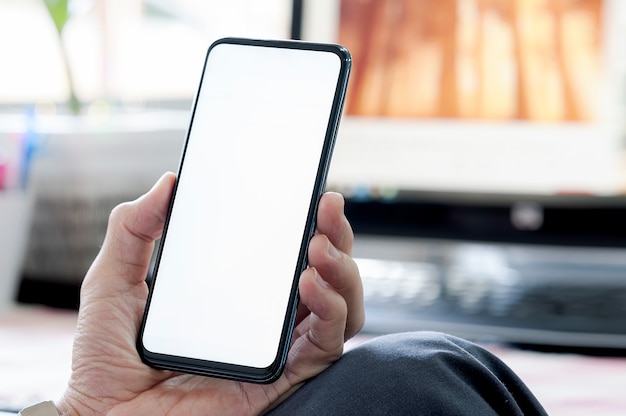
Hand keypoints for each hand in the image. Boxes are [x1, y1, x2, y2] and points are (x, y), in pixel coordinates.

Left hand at [57, 172, 362, 414]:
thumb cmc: (106, 359)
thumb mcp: (114, 281)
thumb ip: (134, 230)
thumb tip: (168, 184)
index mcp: (236, 290)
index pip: (284, 252)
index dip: (307, 221)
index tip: (311, 193)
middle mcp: (263, 317)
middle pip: (322, 274)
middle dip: (336, 237)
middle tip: (326, 210)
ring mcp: (274, 347)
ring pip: (336, 308)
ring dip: (341, 273)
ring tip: (319, 249)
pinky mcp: (278, 378)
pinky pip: (323, 347)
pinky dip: (329, 314)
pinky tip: (310, 286)